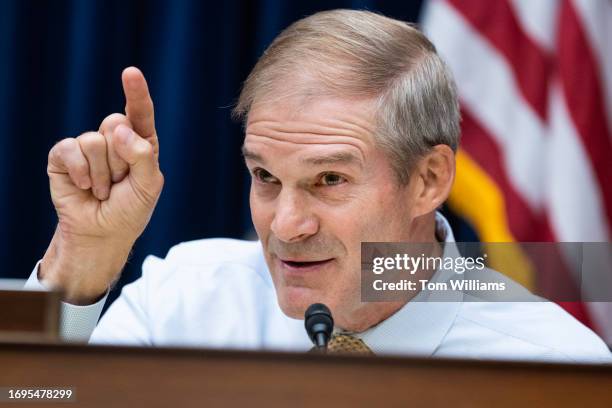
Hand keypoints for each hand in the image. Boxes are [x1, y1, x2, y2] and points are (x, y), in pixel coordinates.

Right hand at [40, 67, 163, 303]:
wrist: (101, 233)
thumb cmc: (129, 209)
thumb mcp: (148, 185)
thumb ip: (142, 155)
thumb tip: (120, 129)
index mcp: (140, 142)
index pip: (139, 113)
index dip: (135, 92)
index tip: (130, 73)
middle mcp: (114, 139)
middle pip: (115, 123)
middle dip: (120, 159)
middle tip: (120, 182)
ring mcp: (88, 146)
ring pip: (94, 140)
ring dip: (101, 173)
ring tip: (103, 190)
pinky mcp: (64, 156)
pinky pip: (71, 149)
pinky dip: (81, 172)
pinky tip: (84, 187)